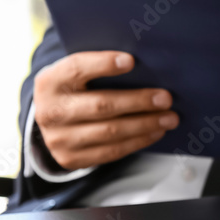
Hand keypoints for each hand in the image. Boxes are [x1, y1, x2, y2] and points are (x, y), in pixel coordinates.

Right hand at [33, 51, 178, 170]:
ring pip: (110, 132)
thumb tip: (142, 65)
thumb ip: (98, 68)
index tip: (131, 61)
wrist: (50, 122)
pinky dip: (138, 141)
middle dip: (138, 101)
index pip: (76, 69)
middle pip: (101, 105)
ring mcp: (59, 138)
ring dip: (145, 125)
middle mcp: (50, 111)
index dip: (103, 64)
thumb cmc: (74, 90)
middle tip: (166, 98)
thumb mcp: (76, 75)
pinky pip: (112, 151)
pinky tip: (156, 132)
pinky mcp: (71, 158)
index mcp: (50, 81)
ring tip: (169, 118)